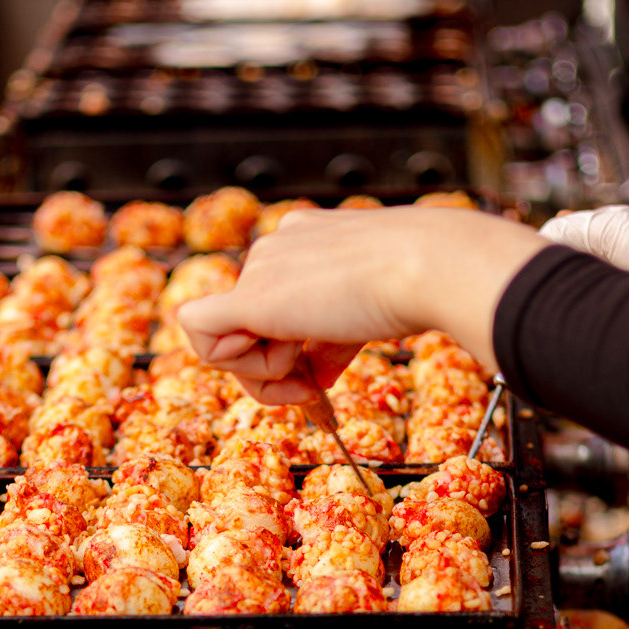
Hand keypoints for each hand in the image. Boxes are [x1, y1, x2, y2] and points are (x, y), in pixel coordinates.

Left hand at [178, 206, 546, 402]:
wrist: (430, 266)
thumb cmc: (418, 285)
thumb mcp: (367, 317)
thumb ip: (330, 345)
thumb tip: (314, 377)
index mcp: (305, 240)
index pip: (272, 306)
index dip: (287, 349)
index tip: (319, 370)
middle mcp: (275, 247)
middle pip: (244, 328)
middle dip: (273, 369)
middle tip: (310, 388)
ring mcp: (260, 267)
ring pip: (224, 338)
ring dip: (266, 372)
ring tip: (309, 367)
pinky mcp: (251, 297)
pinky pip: (198, 332)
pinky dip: (232, 363)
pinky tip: (280, 364)